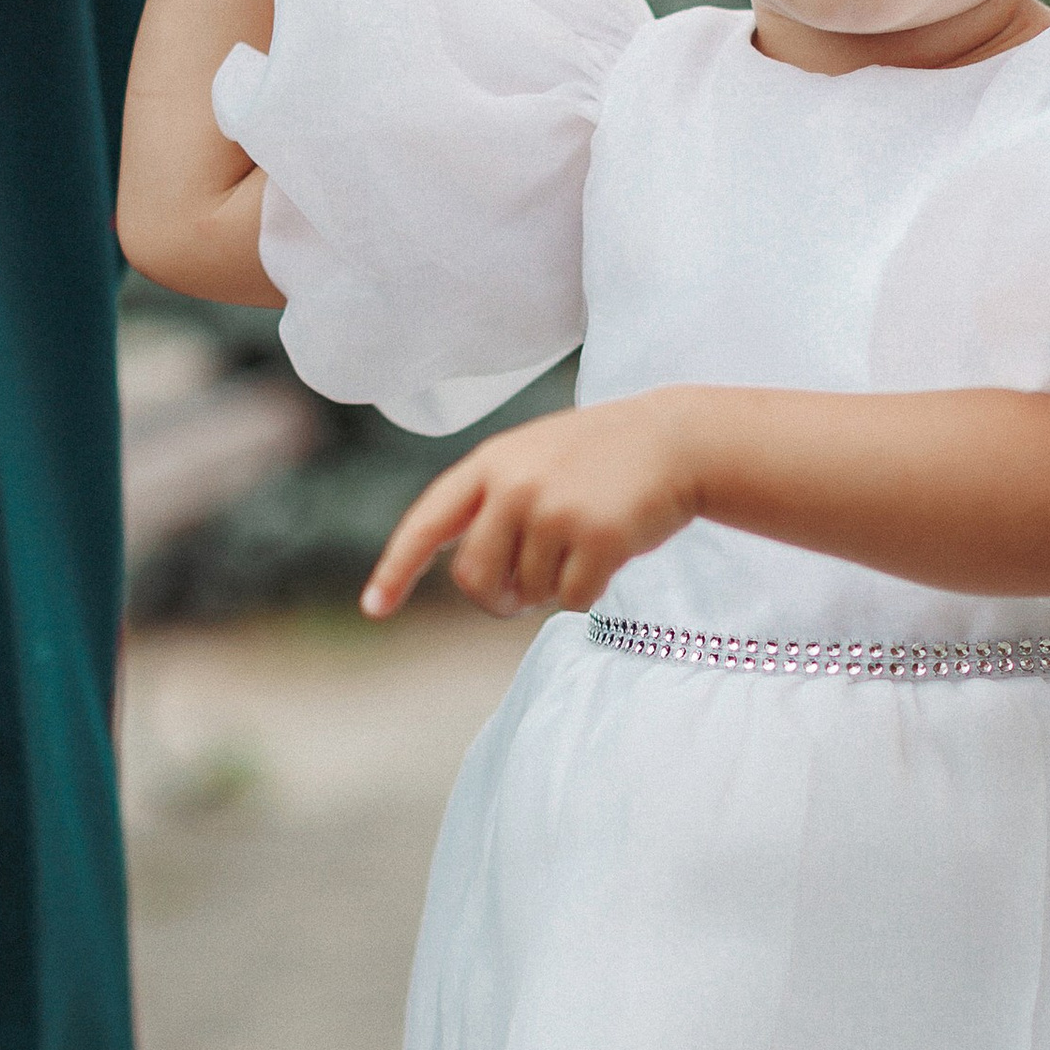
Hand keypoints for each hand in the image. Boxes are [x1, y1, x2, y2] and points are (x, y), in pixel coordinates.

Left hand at [362, 398, 706, 620]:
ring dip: (553, 586)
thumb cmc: (601, 459)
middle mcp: (513, 486)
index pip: (427, 522)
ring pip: (529, 592)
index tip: (375, 608)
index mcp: (490, 464)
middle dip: (496, 598)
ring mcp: (554, 511)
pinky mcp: (595, 537)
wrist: (675, 441)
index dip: (397, 568)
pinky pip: (571, 600)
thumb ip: (493, 503)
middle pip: (474, 577)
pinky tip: (608, 555)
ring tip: (583, 543)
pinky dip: (586, 592)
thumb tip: (475, 581)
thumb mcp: (533, 459)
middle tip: (521, 598)